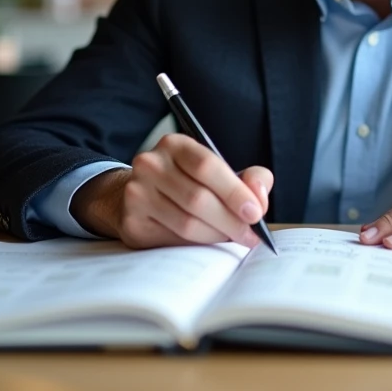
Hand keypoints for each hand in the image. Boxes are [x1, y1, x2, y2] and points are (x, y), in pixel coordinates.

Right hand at [71, 133, 272, 249]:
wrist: (143, 196)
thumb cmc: (191, 183)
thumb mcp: (220, 172)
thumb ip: (250, 179)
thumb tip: (259, 196)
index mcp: (175, 145)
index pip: (207, 166)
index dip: (234, 191)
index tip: (256, 213)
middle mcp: (150, 164)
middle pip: (197, 199)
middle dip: (231, 221)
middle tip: (251, 235)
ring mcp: (136, 194)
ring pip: (186, 224)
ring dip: (216, 236)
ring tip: (233, 238)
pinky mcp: (132, 223)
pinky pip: (171, 240)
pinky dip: (196, 245)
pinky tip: (208, 242)